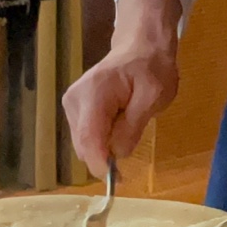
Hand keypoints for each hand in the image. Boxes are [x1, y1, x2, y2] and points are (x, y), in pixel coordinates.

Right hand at [63, 0, 180, 178]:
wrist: (140, 47)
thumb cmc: (152, 69)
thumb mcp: (154, 96)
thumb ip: (133, 125)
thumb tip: (116, 154)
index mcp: (93, 94)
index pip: (88, 138)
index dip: (99, 164)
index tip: (116, 180)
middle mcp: (74, 101)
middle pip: (83, 145)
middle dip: (104, 156)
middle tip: (132, 150)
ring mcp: (71, 105)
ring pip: (84, 144)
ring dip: (105, 147)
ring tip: (129, 126)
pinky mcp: (75, 110)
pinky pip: (87, 136)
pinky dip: (103, 140)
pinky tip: (119, 125)